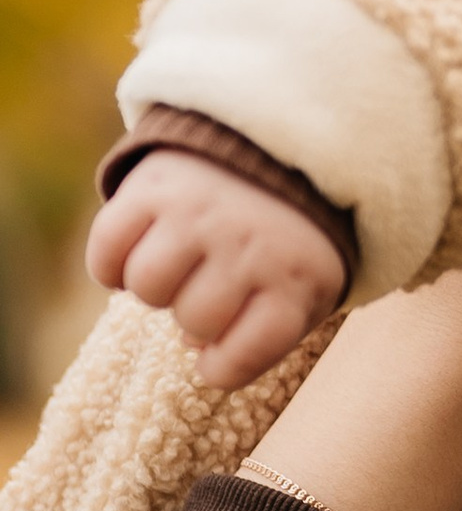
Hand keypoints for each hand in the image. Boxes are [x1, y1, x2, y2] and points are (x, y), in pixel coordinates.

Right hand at [88, 152, 345, 389]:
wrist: (275, 144)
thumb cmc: (288, 239)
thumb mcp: (306, 286)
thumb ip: (264, 331)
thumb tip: (196, 351)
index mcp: (297, 278)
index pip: (241, 358)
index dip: (222, 366)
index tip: (221, 350)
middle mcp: (250, 244)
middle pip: (192, 322)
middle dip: (196, 315)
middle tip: (209, 285)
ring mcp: (200, 212)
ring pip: (147, 287)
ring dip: (156, 286)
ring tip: (177, 265)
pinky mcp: (154, 185)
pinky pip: (106, 250)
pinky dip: (110, 264)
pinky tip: (138, 252)